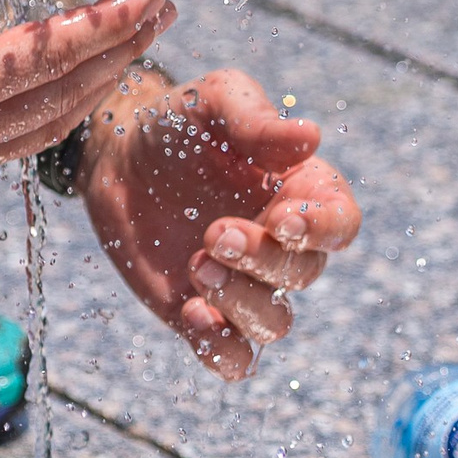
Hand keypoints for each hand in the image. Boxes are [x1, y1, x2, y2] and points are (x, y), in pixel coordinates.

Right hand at [0, 0, 174, 179]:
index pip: (43, 56)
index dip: (104, 26)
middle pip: (59, 99)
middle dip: (119, 54)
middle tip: (168, 11)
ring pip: (41, 129)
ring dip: (94, 86)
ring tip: (135, 43)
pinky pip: (12, 142)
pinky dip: (52, 112)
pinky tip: (68, 83)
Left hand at [79, 67, 359, 380]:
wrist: (117, 154)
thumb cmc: (180, 120)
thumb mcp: (217, 100)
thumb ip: (258, 121)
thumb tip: (311, 137)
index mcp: (301, 191)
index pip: (341, 222)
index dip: (323, 229)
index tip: (284, 220)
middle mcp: (280, 244)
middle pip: (303, 273)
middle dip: (264, 259)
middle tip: (216, 233)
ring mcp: (243, 284)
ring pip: (273, 322)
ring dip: (242, 304)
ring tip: (198, 266)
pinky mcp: (201, 313)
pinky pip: (233, 357)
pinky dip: (222, 350)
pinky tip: (193, 315)